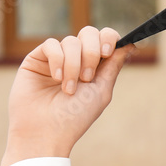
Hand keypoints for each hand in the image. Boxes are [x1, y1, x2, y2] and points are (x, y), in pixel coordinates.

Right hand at [2, 26, 134, 165]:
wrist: (45, 131)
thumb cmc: (75, 117)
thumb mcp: (101, 91)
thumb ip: (113, 66)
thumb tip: (129, 44)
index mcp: (95, 68)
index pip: (105, 40)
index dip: (109, 38)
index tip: (108, 51)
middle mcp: (76, 60)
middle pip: (89, 33)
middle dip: (92, 52)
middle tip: (88, 76)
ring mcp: (57, 58)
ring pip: (71, 41)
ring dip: (74, 65)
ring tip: (68, 89)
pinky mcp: (37, 59)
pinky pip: (51, 44)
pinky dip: (57, 60)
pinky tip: (56, 78)